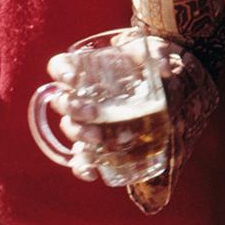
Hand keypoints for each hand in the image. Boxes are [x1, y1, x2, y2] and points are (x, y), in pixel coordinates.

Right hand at [45, 29, 181, 185]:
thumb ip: (157, 53)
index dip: (60, 71)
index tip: (73, 79)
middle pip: (62, 102)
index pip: (59, 66)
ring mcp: (87, 119)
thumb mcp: (154, 52)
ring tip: (99, 138)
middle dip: (73, 109)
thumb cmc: (149, 65)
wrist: (165, 88)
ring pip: (70, 127)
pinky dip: (82, 166)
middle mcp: (81, 94)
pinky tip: (92, 172)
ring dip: (79, 134)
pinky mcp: (96, 141)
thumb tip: (164, 71)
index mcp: (86, 68)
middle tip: (94, 113)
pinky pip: (81, 156)